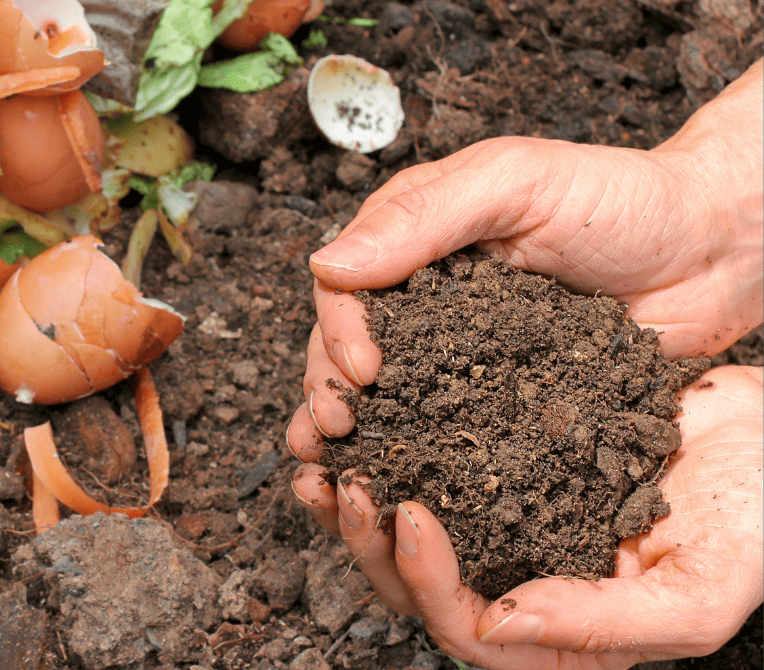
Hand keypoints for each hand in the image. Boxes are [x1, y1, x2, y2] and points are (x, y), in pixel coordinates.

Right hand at [288, 58, 761, 461]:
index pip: (347, 286)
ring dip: (356, 432)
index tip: (362, 370)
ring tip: (337, 471)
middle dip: (330, 388)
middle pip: (352, 346)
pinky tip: (397, 486)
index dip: (339, 330)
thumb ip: (423, 217)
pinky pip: (450, 428)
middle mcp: (429, 298)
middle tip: (335, 429)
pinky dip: (417, 456)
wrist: (712, 250)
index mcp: (417, 238)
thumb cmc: (619, 198)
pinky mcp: (502, 396)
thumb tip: (328, 263)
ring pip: (390, 394)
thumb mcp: (516, 182)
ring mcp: (464, 351)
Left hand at [292, 365, 762, 668]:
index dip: (427, 581)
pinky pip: (435, 460)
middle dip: (371, 540)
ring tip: (323, 454)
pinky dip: (396, 442)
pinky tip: (369, 412)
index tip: (408, 513)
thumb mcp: (698, 593)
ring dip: (361, 496)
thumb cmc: (754, 521)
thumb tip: (500, 624)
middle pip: (421, 584)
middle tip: (342, 482)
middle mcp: (524, 577)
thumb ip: (604, 624)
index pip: (469, 629)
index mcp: (561, 630)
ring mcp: (510, 517)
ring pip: (413, 525)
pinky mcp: (505, 460)